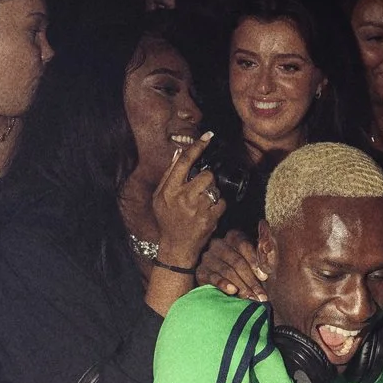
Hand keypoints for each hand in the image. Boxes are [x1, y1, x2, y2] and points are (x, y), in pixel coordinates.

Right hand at [149, 132, 225, 263]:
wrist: (177, 246)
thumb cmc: (168, 219)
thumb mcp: (160, 196)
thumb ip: (169, 174)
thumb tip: (180, 153)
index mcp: (169, 190)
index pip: (185, 162)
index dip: (198, 147)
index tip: (208, 136)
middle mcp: (183, 198)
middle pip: (206, 175)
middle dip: (207, 179)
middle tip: (200, 188)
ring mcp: (197, 209)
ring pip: (215, 189)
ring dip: (212, 193)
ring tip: (202, 203)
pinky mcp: (210, 219)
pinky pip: (222, 203)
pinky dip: (218, 206)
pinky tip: (208, 212)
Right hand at [197, 230, 267, 301]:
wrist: (222, 279)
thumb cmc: (244, 268)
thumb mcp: (255, 259)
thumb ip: (263, 253)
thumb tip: (268, 248)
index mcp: (233, 236)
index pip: (244, 245)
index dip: (255, 262)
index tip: (264, 277)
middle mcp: (218, 244)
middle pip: (237, 261)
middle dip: (251, 280)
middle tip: (261, 295)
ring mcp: (208, 258)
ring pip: (227, 271)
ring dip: (241, 286)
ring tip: (251, 297)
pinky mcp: (201, 271)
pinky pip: (213, 278)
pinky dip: (224, 285)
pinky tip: (233, 291)